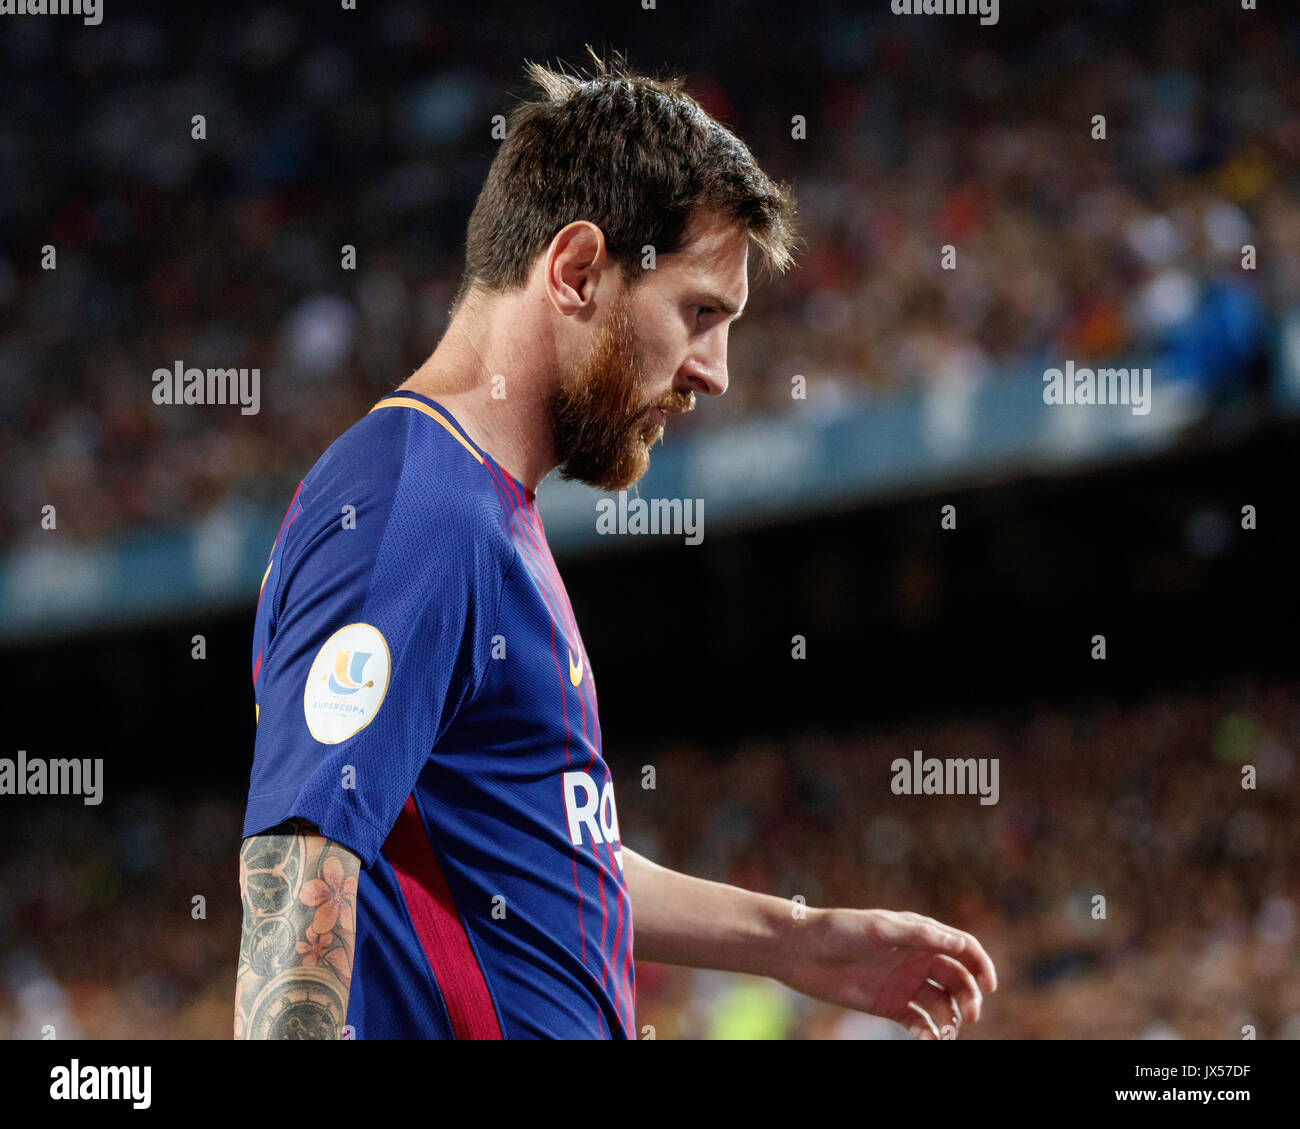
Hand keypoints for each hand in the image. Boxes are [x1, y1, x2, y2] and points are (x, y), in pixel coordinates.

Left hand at [779, 907, 997, 1038]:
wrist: (802, 951)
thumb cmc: (840, 930)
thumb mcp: (881, 928)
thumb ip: (920, 935)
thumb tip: (960, 943)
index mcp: (919, 934)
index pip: (962, 948)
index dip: (981, 965)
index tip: (990, 987)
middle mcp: (917, 958)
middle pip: (958, 979)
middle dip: (969, 997)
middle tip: (968, 1016)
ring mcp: (905, 983)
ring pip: (942, 1004)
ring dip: (951, 1019)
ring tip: (947, 1032)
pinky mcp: (890, 1005)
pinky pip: (920, 1022)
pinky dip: (930, 1032)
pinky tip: (929, 1038)